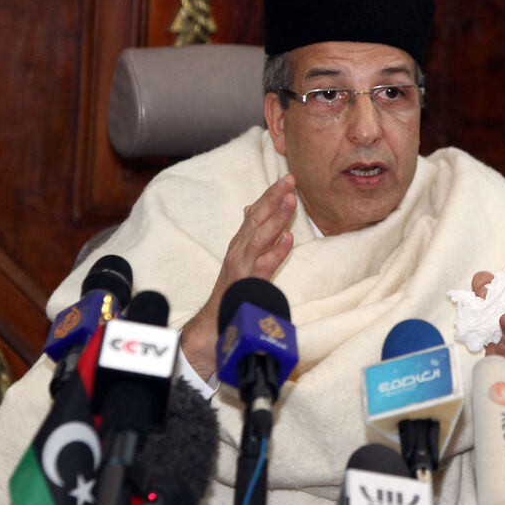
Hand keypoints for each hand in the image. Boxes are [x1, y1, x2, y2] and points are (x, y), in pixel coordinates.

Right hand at [181, 174, 296, 379]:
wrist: (213, 325)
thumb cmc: (230, 291)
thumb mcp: (240, 257)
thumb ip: (248, 234)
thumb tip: (250, 208)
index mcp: (240, 243)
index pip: (255, 213)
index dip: (270, 195)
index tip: (286, 179)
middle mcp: (239, 250)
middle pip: (256, 218)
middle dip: (273, 198)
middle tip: (289, 180)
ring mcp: (241, 266)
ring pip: (259, 237)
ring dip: (275, 218)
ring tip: (291, 201)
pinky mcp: (245, 283)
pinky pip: (263, 265)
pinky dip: (276, 251)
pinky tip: (289, 240)